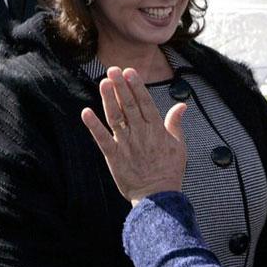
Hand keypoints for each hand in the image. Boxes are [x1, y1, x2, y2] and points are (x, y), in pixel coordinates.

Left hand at [81, 66, 187, 205]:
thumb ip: (176, 124)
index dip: (136, 86)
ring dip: (108, 99)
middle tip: (113, 69)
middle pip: (129, 106)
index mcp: (157, 130)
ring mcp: (126, 145)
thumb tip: (181, 106)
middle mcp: (141, 134)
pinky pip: (102, 139)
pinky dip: (93, 126)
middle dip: (120, 86)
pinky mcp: (114, 157)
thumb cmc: (170, 172)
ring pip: (115, 118)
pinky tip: (86, 112)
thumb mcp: (180, 146)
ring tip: (103, 82)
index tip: (129, 72)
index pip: (145, 103)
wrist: (159, 197)